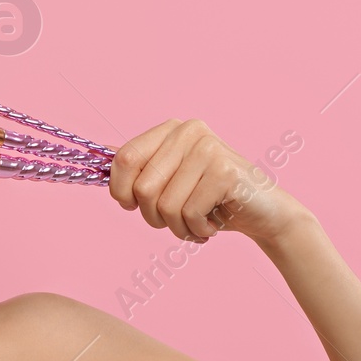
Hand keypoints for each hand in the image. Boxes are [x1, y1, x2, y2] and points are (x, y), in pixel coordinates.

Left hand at [106, 119, 309, 245]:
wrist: (264, 213)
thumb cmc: (211, 200)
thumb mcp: (170, 182)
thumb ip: (140, 169)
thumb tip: (96, 157)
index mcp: (171, 130)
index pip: (124, 159)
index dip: (121, 191)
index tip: (132, 205)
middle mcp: (189, 132)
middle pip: (142, 188)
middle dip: (153, 216)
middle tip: (174, 221)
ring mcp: (209, 149)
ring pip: (165, 205)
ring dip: (177, 227)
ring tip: (196, 224)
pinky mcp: (225, 171)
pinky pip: (189, 213)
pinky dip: (196, 229)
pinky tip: (213, 223)